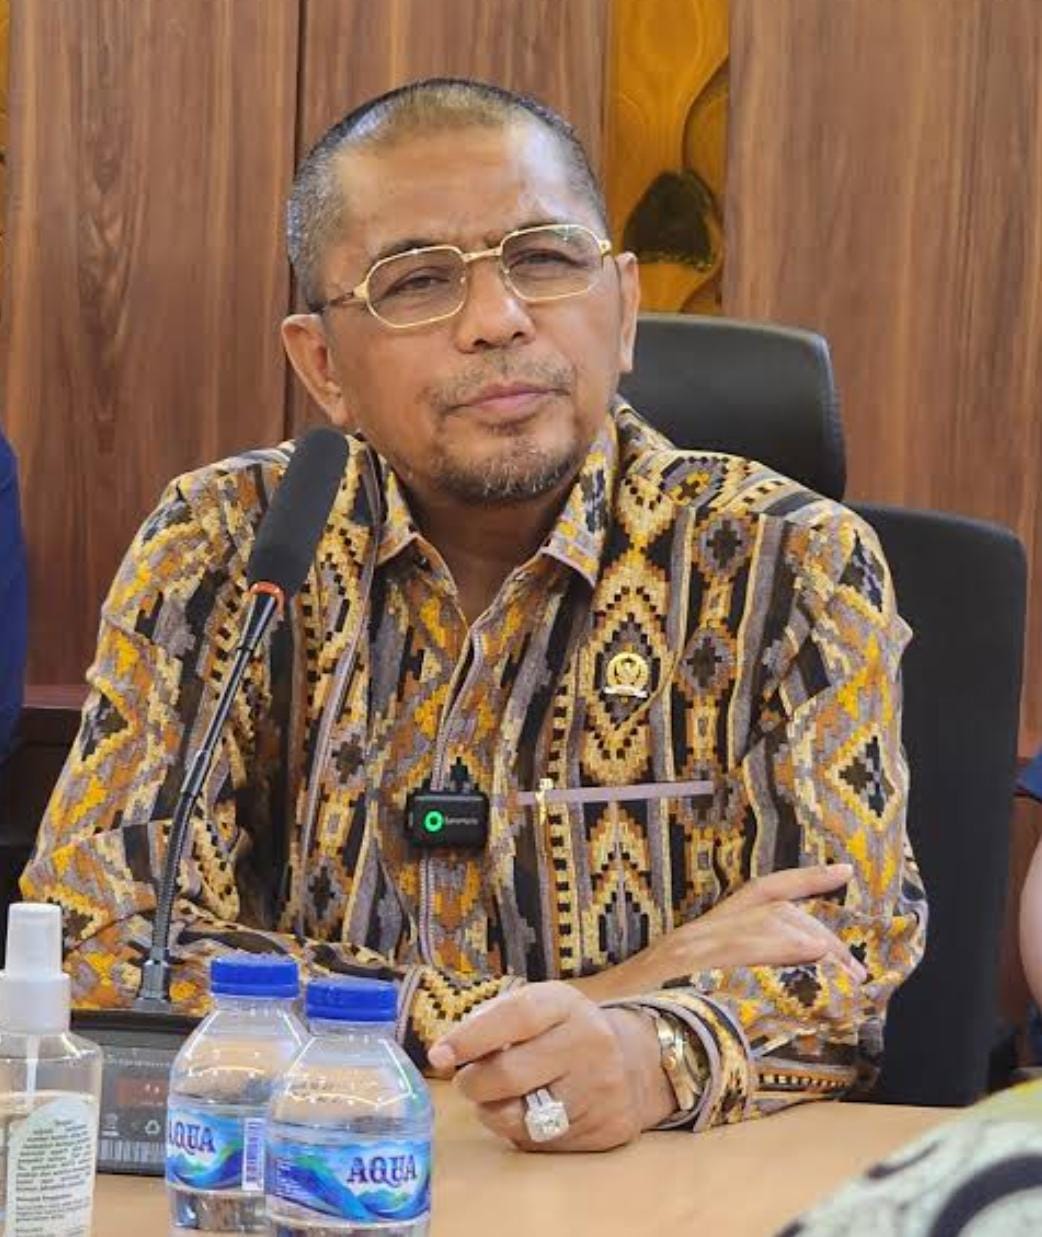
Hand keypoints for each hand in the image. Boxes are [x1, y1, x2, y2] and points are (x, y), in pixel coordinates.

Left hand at [427, 981, 673, 1151]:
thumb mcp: (537, 1007)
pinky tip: (529, 1113)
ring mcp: (601, 1090)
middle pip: (511, 1074)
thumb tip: (444, 1053)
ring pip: (521, 1117)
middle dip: (474, 1083)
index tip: (439, 1054)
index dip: (471, 1036)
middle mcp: (590, 1044)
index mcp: (567, 1005)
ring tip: (495, 1098)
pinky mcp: (604, 1131)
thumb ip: (493, 1022)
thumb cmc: (562, 1031)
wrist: (631, 1063)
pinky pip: (542, 1143)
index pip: (516, 1016)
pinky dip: (521, 1132)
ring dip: (492, 1112)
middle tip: (467, 1081)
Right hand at [573, 863, 865, 1002]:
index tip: (843, 871)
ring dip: (813, 944)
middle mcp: (702, 929)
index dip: (804, 880)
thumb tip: (778, 997)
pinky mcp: (691, 963)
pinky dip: (784, 944)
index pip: (760, 892)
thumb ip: (726, 982)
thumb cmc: (640, 1014)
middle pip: (776, 910)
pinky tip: (813, 955)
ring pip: (768, 922)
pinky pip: (746, 944)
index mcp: (703, 932)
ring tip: (843, 972)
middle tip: (853, 972)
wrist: (593, 1020)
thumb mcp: (686, 988)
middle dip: (823, 936)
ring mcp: (696, 944)